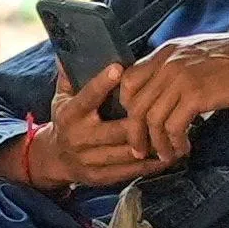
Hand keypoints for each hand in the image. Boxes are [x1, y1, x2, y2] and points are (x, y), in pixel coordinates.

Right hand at [26, 65, 186, 191]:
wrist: (52, 159)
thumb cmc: (66, 120)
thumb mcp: (62, 97)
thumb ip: (69, 75)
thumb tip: (69, 50)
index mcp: (70, 115)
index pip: (87, 98)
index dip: (102, 83)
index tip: (118, 68)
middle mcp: (78, 138)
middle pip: (115, 130)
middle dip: (141, 122)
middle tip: (166, 108)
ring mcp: (87, 160)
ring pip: (126, 153)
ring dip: (152, 145)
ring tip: (175, 134)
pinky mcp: (97, 177)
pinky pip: (127, 172)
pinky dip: (149, 166)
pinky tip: (167, 158)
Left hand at [114, 30, 228, 163]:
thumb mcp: (194, 53)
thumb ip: (173, 68)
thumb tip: (160, 91)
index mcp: (165, 53)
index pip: (129, 81)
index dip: (127, 106)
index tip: (136, 123)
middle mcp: (168, 64)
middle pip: (136, 105)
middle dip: (135, 133)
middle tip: (141, 150)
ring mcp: (180, 79)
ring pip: (153, 120)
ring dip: (157, 143)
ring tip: (166, 155)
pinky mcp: (196, 95)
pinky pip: (174, 127)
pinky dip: (175, 143)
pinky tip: (183, 148)